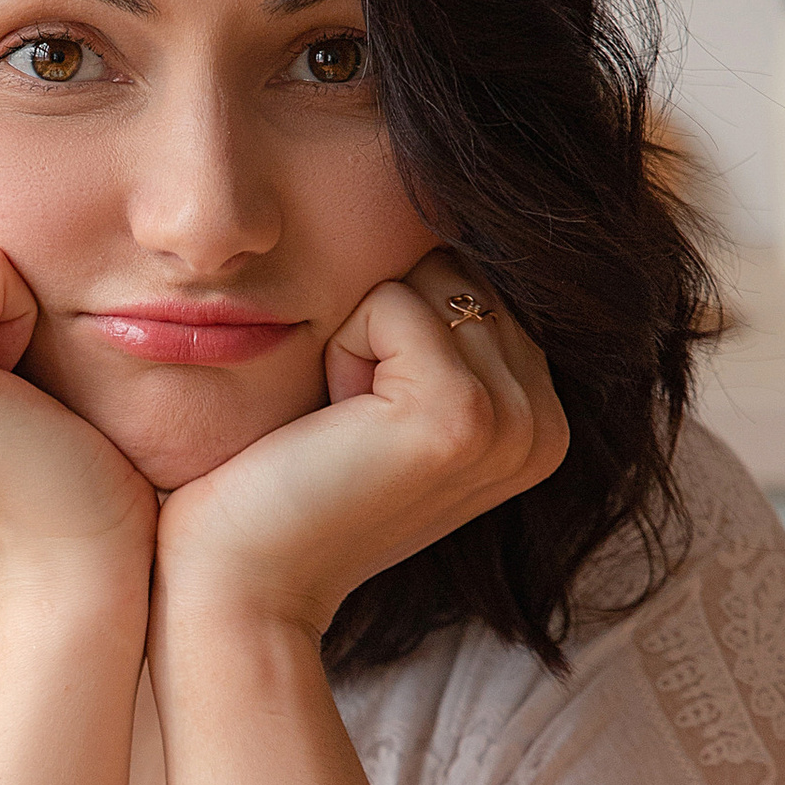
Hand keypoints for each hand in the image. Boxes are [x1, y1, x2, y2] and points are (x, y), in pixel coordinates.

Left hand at [153, 250, 568, 635]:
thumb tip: (442, 199)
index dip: (393, 326)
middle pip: (456, 269)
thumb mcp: (381, 400)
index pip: (473, 279)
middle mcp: (548, 424)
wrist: (236, 584)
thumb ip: (436, 331)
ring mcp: (515, 423)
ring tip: (337, 426)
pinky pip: (392, 301)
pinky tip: (330, 425)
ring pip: (425, 279)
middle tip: (342, 424)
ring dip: (355, 335)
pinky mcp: (463, 416)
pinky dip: (340, 348)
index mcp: (543, 419)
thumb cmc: (283, 488)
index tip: (360, 420)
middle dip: (379, 323)